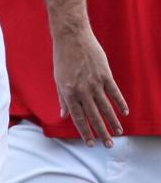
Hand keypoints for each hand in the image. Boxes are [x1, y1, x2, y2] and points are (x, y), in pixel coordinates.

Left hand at [53, 27, 127, 146]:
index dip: (85, 132)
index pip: (78, 117)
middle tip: (109, 146)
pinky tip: (125, 113)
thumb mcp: (58, 79)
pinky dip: (120, 103)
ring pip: (106, 107)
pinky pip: (114, 92)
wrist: (71, 37)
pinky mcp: (105, 75)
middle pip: (94, 116)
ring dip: (113, 121)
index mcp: (68, 92)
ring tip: (119, 133)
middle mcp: (82, 90)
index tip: (91, 143)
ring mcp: (94, 83)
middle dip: (101, 132)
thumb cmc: (62, 58)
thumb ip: (62, 98)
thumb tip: (63, 115)